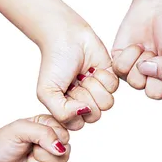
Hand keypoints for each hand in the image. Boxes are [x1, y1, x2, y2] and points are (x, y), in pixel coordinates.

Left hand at [0, 115, 69, 161]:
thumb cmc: (1, 142)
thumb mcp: (19, 129)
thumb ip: (43, 133)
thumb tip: (61, 148)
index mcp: (50, 127)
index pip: (64, 137)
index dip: (49, 141)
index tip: (32, 139)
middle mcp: (53, 144)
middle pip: (63, 155)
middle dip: (40, 156)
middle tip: (27, 152)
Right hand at [37, 9, 118, 130]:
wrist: (65, 36)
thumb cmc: (54, 63)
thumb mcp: (47, 92)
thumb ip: (61, 113)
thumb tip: (84, 113)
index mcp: (69, 110)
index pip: (78, 124)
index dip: (73, 110)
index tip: (65, 93)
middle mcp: (85, 103)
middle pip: (95, 116)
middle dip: (85, 97)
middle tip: (76, 82)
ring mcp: (99, 92)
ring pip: (107, 104)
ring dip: (94, 86)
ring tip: (84, 75)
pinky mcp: (111, 79)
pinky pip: (114, 88)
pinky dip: (103, 76)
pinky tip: (94, 68)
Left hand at [112, 0, 161, 101]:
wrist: (160, 5)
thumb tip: (146, 71)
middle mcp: (157, 83)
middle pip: (154, 93)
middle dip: (157, 70)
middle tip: (161, 53)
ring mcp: (138, 75)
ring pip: (136, 83)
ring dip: (143, 61)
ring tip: (149, 48)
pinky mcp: (121, 64)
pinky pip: (120, 70)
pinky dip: (128, 55)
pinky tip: (137, 46)